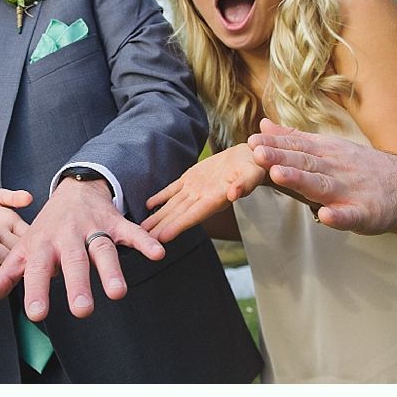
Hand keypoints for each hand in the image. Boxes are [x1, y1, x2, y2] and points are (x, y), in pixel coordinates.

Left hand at [0, 178, 164, 319]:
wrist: (73, 189)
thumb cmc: (47, 228)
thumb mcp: (24, 248)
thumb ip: (6, 276)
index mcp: (43, 244)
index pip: (38, 269)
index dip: (37, 290)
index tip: (36, 313)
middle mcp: (67, 236)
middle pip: (74, 261)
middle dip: (78, 284)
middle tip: (82, 311)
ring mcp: (92, 228)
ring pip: (102, 249)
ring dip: (111, 269)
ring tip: (118, 293)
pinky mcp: (115, 222)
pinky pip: (131, 231)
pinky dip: (145, 240)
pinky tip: (157, 253)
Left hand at [142, 144, 265, 241]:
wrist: (250, 157)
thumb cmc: (255, 167)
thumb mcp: (253, 173)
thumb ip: (243, 184)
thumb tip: (234, 193)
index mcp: (216, 199)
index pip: (194, 216)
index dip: (178, 226)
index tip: (163, 237)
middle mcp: (203, 197)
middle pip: (178, 215)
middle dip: (161, 228)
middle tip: (142, 239)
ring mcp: (196, 189)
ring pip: (172, 205)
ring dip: (157, 217)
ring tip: (141, 229)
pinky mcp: (192, 178)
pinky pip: (173, 189)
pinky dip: (161, 197)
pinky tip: (149, 205)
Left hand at [248, 118, 396, 234]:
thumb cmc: (359, 167)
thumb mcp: (327, 147)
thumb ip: (294, 139)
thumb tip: (263, 126)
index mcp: (325, 153)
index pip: (296, 147)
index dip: (274, 145)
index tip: (252, 142)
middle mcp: (335, 169)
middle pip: (304, 163)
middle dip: (280, 158)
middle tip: (257, 153)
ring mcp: (349, 191)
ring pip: (322, 186)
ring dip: (300, 181)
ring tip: (279, 176)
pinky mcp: (364, 213)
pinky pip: (351, 215)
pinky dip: (339, 216)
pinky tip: (327, 217)